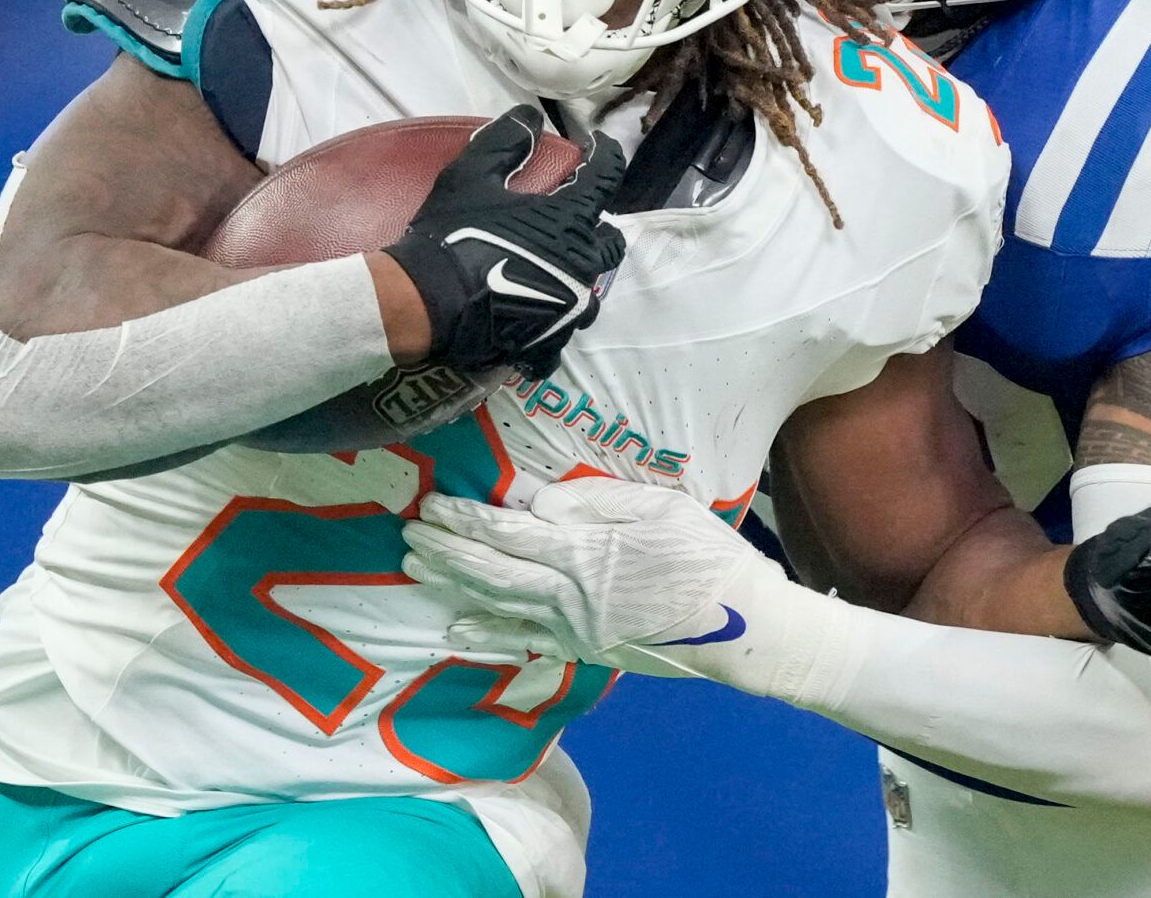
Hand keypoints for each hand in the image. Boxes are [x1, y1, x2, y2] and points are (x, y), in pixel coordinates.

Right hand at [383, 106, 624, 377]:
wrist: (426, 304)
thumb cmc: (453, 235)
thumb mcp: (471, 176)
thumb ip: (505, 142)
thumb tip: (531, 115)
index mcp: (570, 221)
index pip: (606, 177)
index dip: (606, 155)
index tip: (599, 146)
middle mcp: (582, 265)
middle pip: (610, 243)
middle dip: (599, 228)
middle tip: (577, 221)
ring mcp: (569, 308)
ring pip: (593, 291)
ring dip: (580, 276)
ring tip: (559, 270)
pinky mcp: (550, 342)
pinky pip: (563, 333)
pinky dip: (554, 321)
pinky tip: (537, 316)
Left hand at [402, 476, 781, 675]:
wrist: (743, 628)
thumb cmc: (706, 557)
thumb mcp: (660, 508)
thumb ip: (597, 501)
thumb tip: (542, 503)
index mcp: (585, 552)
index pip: (508, 533)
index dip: (464, 521)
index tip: (431, 507)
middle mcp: (569, 596)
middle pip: (491, 571)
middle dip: (445, 552)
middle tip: (408, 535)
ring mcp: (574, 629)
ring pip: (498, 605)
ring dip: (453, 587)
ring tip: (416, 571)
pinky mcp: (585, 650)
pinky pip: (525, 641)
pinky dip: (486, 635)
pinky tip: (457, 630)